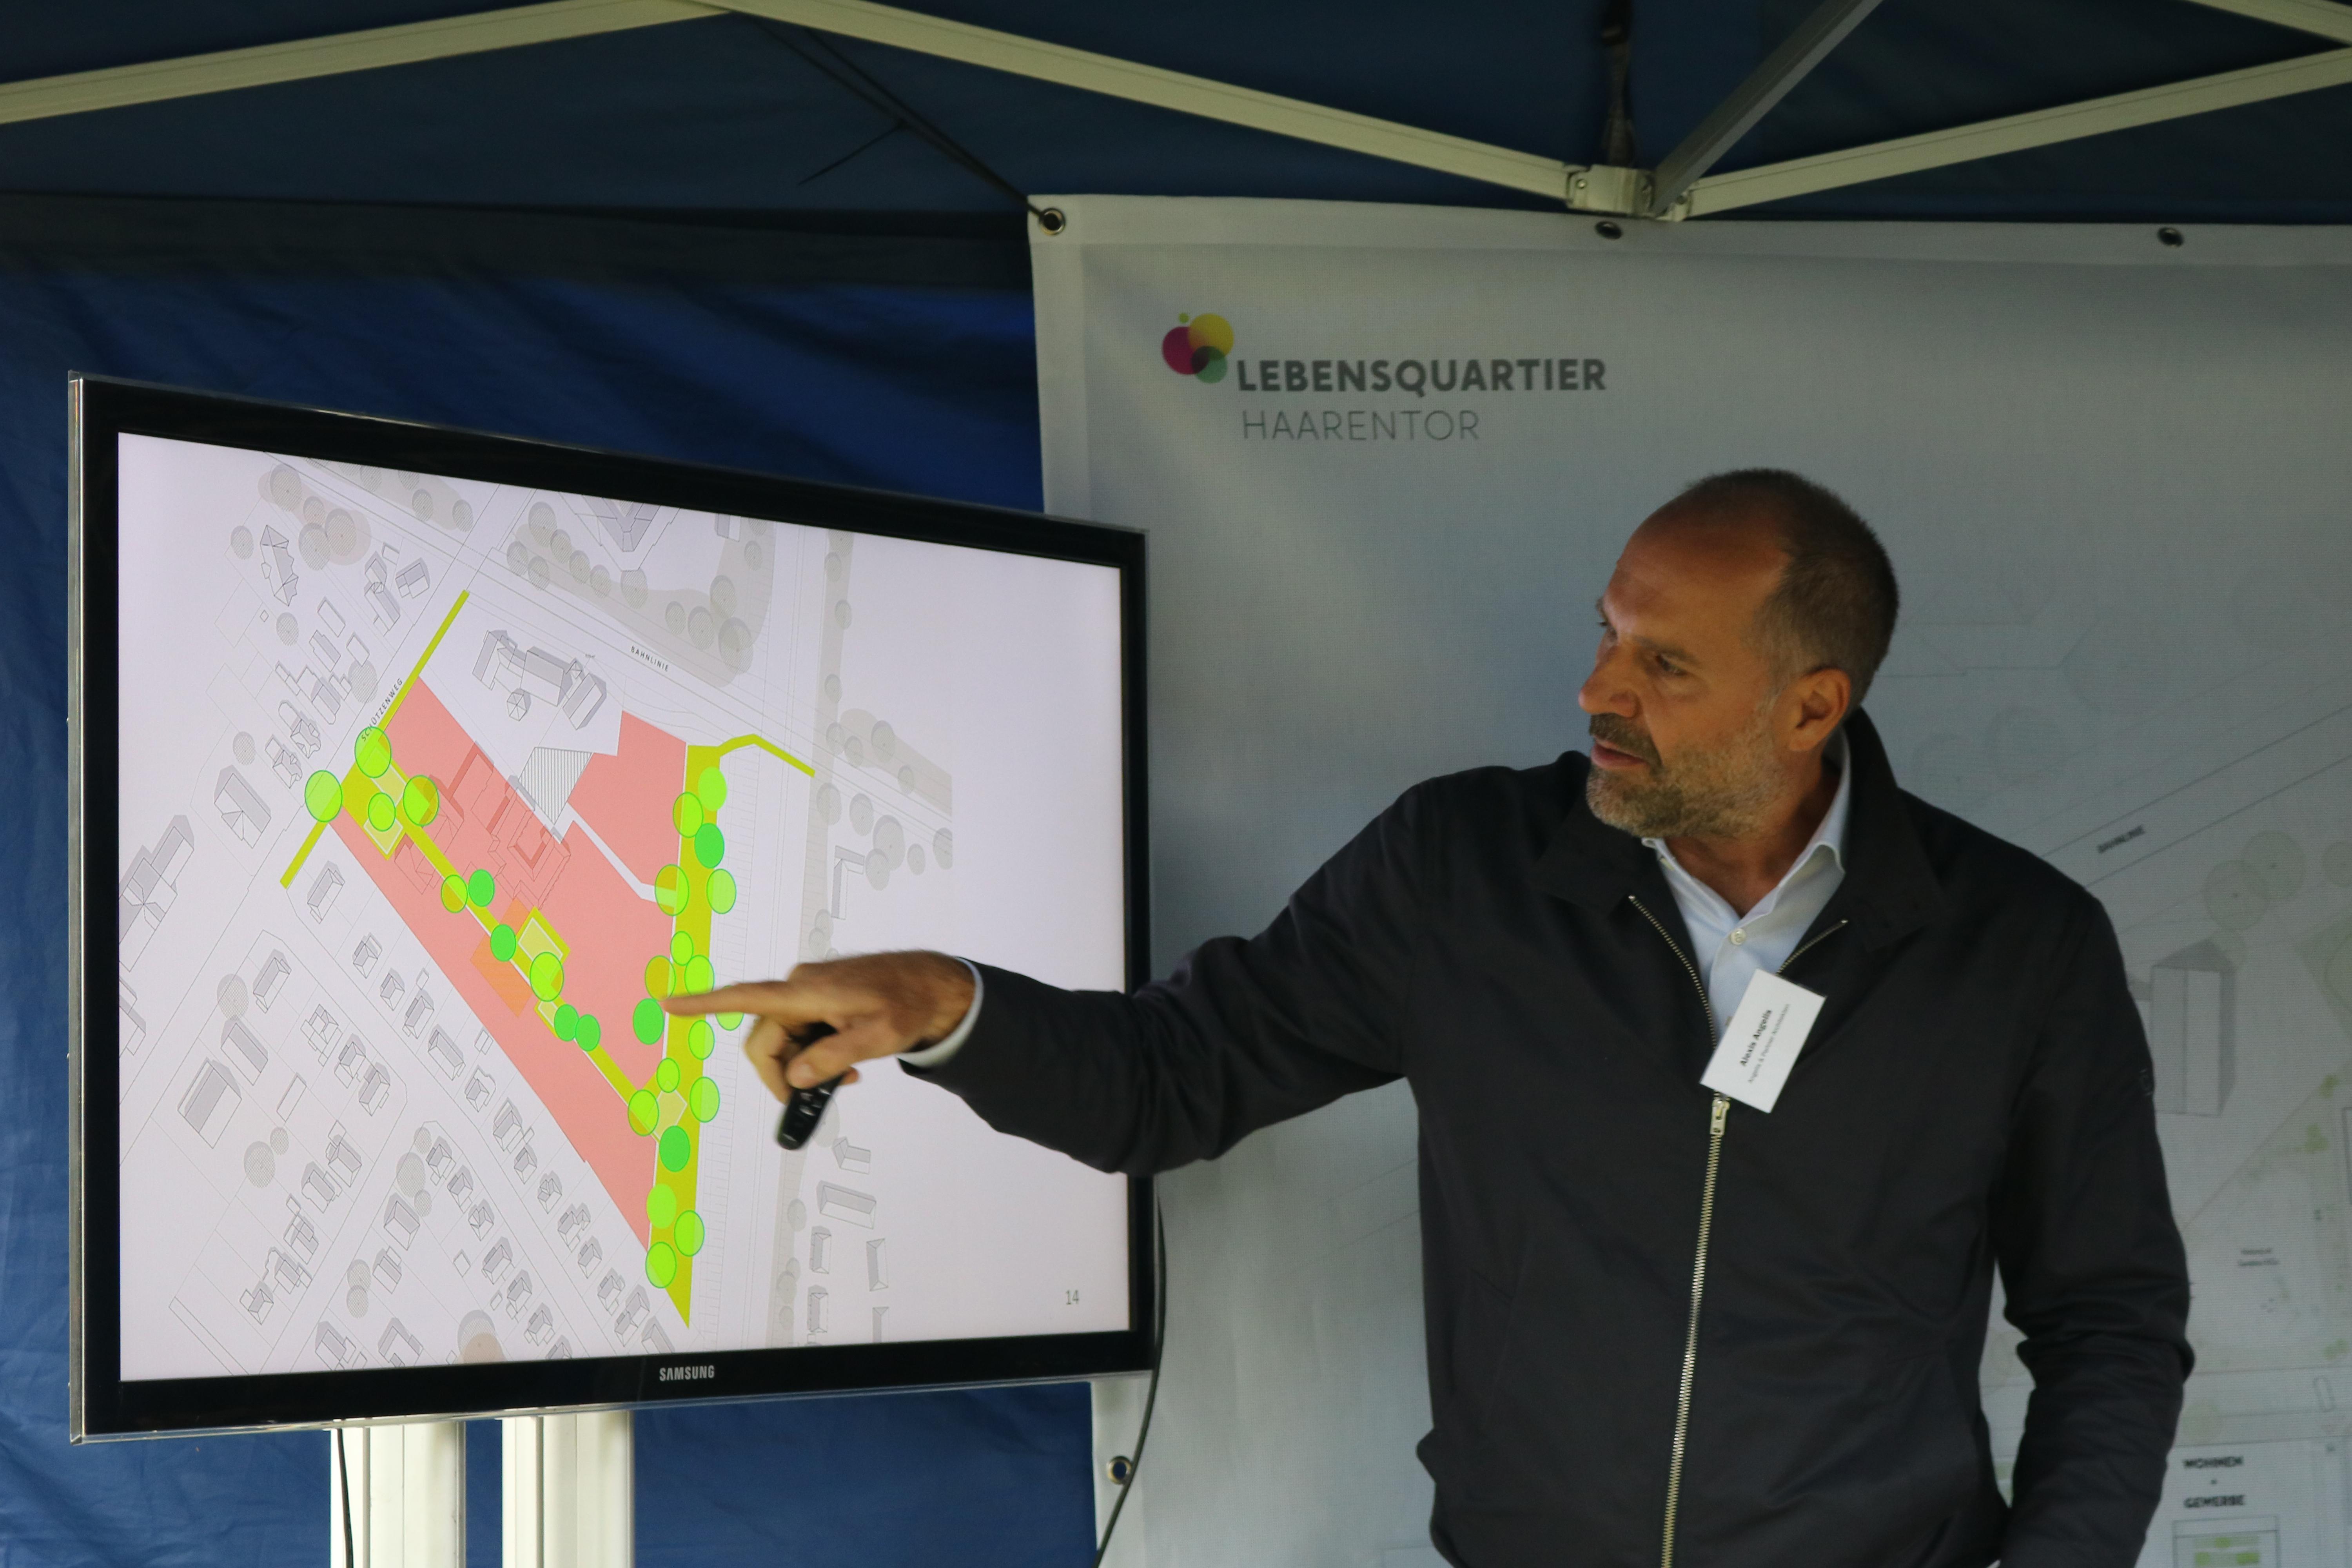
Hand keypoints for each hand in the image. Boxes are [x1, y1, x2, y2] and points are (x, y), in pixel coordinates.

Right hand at [665, 951, 976, 1103]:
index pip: (745, 997)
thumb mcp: (876, 1038)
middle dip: (783, 1076)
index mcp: (806, 991)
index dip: (702, 1004)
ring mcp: (808, 993)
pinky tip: (845, 1067)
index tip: (667, 1004)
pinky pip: (801, 1033)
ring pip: (784, 1041)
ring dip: (803, 1067)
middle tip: (812, 1104)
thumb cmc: (908, 1005)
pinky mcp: (818, 1000)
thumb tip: (794, 1077)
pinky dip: (814, 1054)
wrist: (934, 985)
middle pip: (766, 1041)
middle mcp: (800, 988)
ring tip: (844, 1080)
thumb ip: (833, 1059)